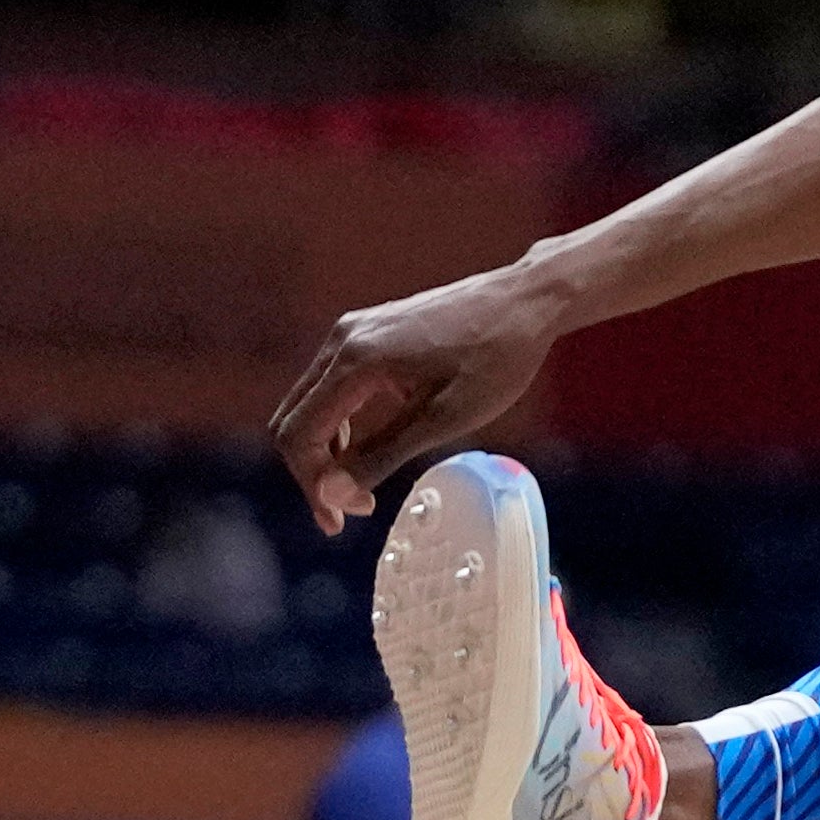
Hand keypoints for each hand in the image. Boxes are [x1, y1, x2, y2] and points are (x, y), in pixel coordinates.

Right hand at [268, 263, 562, 532]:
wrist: (525, 301)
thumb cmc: (496, 357)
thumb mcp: (444, 418)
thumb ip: (382, 455)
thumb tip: (329, 494)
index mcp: (356, 359)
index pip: (299, 434)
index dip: (312, 485)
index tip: (342, 519)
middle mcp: (343, 340)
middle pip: (294, 420)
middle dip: (314, 473)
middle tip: (347, 512)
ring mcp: (353, 332)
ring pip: (309, 404)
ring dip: (325, 450)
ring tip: (360, 489)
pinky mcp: (367, 333)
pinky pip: (331, 387)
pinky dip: (339, 424)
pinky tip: (368, 448)